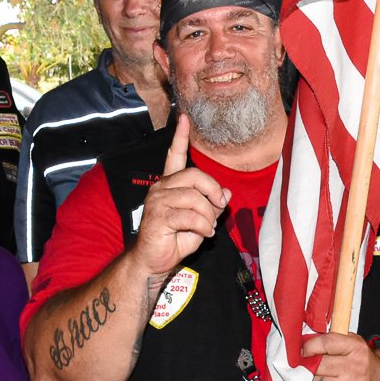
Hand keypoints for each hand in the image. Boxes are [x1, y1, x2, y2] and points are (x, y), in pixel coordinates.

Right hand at [131, 115, 227, 278]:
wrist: (153, 262)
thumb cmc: (175, 240)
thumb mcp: (201, 221)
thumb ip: (212, 205)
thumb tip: (226, 193)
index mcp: (170, 185)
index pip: (174, 156)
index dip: (180, 137)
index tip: (184, 118)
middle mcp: (161, 188)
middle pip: (195, 175)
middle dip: (213, 191)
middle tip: (220, 207)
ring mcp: (157, 201)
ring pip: (195, 198)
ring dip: (208, 216)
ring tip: (207, 229)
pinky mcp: (158, 216)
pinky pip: (190, 215)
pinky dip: (202, 226)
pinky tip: (202, 235)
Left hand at [300, 331, 379, 380]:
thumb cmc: (362, 363)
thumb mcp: (355, 343)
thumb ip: (334, 338)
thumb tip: (306, 339)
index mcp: (356, 349)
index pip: (326, 343)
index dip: (310, 346)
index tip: (305, 350)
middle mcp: (354, 369)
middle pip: (317, 365)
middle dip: (309, 364)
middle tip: (307, 364)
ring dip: (312, 380)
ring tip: (317, 376)